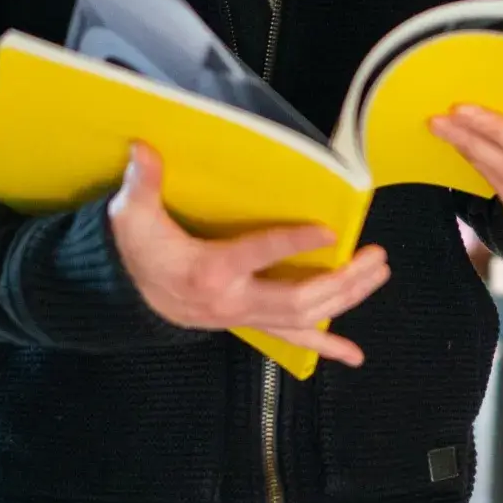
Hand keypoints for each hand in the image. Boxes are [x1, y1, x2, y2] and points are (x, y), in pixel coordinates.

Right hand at [109, 142, 389, 366]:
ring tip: (378, 274)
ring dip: (346, 299)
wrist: (124, 296)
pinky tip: (354, 355)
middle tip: (375, 255)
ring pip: (304, 318)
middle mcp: (234, 300)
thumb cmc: (136, 249)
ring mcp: (244, 317)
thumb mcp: (132, 215)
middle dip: (341, 280)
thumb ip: (142, 183)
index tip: (331, 230)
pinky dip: (326, 347)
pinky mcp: (249, 322)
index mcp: (211, 269)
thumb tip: (142, 147)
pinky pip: (293, 340)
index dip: (295, 243)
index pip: (259, 255)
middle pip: (297, 298)